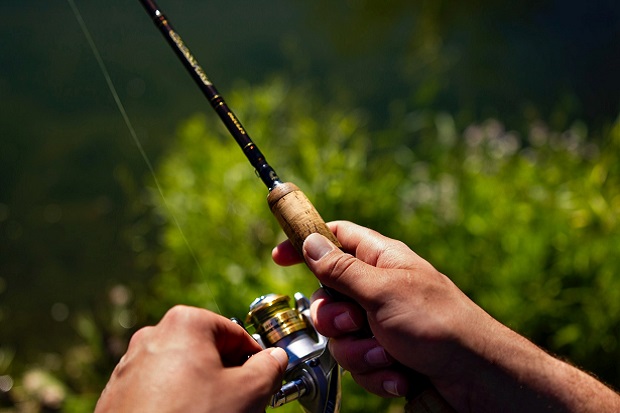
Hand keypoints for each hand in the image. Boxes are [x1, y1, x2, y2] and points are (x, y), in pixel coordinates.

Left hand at [95, 306, 287, 412]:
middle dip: (227, 376)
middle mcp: (153, 336)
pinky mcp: (118, 394)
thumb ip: (269, 368)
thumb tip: (275, 359)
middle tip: (240, 403)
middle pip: (208, 352)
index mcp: (186, 323)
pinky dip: (176, 403)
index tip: (264, 379)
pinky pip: (158, 391)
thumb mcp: (248, 392)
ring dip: (202, 390)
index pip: (236, 335)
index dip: (255, 359)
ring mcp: (131, 365)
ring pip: (182, 372)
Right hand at [273, 221, 489, 404]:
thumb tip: (309, 241)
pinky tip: (399, 374)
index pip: (335, 239)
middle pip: (328, 296)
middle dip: (335, 318)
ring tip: (388, 354)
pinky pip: (360, 362)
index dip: (306, 244)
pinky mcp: (386, 353)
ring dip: (360, 351)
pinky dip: (376, 371)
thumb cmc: (437, 322)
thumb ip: (341, 269)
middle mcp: (378, 289)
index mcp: (380, 260)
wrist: (475, 376)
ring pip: (340, 336)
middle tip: (354, 322)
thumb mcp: (383, 291)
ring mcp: (381, 323)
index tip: (278, 258)